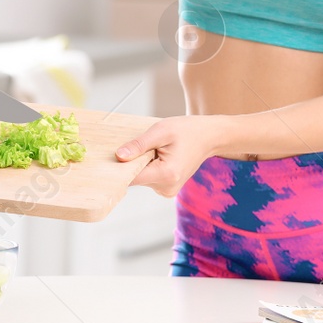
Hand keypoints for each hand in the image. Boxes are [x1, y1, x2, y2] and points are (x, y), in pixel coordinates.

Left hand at [114, 115, 230, 196]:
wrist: (208, 137)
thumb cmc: (187, 131)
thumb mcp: (161, 131)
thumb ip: (138, 145)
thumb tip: (118, 156)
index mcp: (166, 175)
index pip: (131, 177)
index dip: (120, 166)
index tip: (114, 155)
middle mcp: (166, 188)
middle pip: (135, 177)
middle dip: (134, 161)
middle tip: (145, 144)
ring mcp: (167, 191)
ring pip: (141, 177)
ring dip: (142, 163)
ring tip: (156, 149)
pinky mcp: (166, 188)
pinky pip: (148, 178)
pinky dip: (148, 166)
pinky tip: (158, 155)